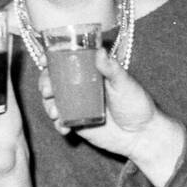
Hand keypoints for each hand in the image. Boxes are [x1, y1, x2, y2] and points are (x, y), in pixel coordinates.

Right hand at [39, 46, 157, 156]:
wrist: (141, 135)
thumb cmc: (137, 104)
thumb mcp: (125, 84)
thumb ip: (112, 69)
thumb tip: (100, 51)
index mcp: (90, 73)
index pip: (66, 62)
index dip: (51, 60)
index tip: (44, 61)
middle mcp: (80, 88)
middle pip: (54, 82)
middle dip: (44, 84)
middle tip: (47, 90)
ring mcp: (77, 106)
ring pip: (53, 102)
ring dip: (48, 105)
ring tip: (54, 111)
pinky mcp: (77, 124)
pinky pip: (60, 123)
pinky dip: (57, 125)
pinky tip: (63, 127)